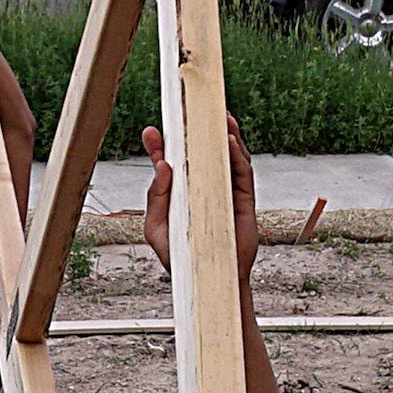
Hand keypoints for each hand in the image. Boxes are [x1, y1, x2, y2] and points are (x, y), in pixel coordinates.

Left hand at [141, 116, 258, 281]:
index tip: (150, 132)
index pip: (171, 165)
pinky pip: (242, 174)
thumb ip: (156, 199)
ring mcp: (224, 193)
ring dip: (223, 135)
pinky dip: (236, 156)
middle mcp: (203, 189)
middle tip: (187, 110)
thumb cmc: (181, 259)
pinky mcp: (243, 202)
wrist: (207, 282)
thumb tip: (164, 166)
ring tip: (217, 116)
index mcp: (180, 195)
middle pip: (201, 154)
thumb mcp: (157, 230)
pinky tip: (228, 141)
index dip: (160, 148)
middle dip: (196, 131)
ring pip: (226, 157)